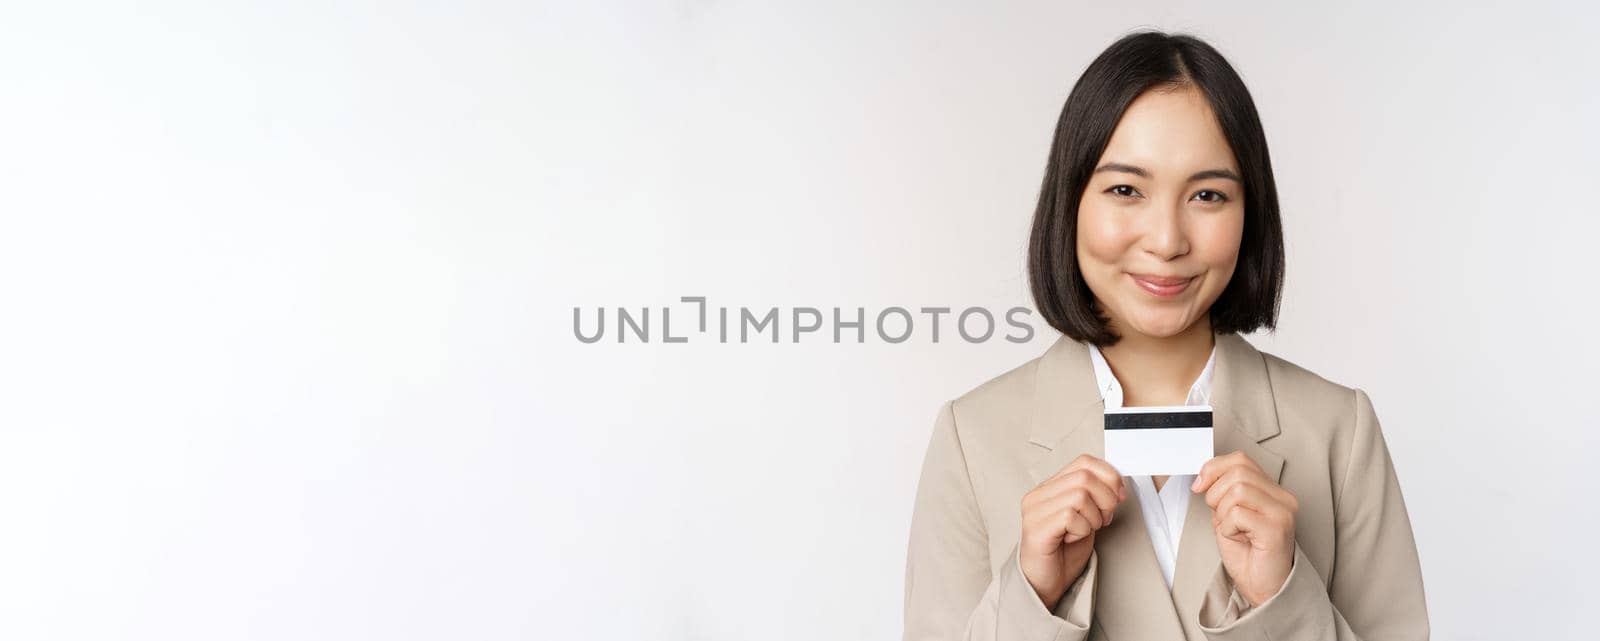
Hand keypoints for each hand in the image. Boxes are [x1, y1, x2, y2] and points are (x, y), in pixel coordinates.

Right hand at [1019, 454, 1125, 608]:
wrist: (1044, 583)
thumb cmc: (1063, 553)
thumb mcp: (1085, 517)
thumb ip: (1095, 498)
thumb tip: (1118, 485)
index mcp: (1049, 487)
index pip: (1084, 462)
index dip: (1109, 476)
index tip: (1119, 496)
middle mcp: (1038, 495)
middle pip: (1085, 476)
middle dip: (1106, 499)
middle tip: (1103, 520)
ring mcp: (1034, 511)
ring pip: (1080, 495)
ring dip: (1094, 517)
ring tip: (1086, 530)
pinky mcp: (1036, 528)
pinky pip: (1070, 516)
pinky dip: (1082, 530)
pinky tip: (1072, 539)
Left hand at [1191, 451, 1299, 606]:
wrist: (1263, 587)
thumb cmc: (1248, 554)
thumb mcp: (1228, 514)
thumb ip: (1223, 491)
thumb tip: (1204, 474)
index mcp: (1273, 490)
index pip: (1241, 459)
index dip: (1213, 468)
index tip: (1199, 486)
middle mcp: (1283, 497)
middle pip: (1237, 471)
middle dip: (1215, 492)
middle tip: (1219, 516)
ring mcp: (1282, 512)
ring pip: (1236, 490)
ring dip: (1222, 511)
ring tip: (1231, 529)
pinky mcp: (1276, 528)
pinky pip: (1237, 513)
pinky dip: (1227, 527)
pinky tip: (1238, 539)